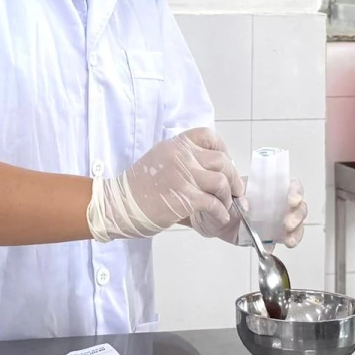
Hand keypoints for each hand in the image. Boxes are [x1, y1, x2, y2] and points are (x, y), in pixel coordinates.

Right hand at [87, 128, 237, 241]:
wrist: (118, 205)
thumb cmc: (138, 188)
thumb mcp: (159, 160)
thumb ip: (182, 160)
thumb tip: (209, 171)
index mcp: (175, 145)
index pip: (208, 136)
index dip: (223, 150)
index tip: (225, 165)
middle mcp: (181, 156)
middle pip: (222, 161)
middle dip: (233, 178)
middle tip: (236, 191)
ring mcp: (184, 177)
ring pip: (222, 181)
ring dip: (228, 197)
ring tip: (225, 206)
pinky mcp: (185, 198)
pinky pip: (214, 203)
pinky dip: (221, 212)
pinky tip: (219, 217)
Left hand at [207, 176, 309, 248]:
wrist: (213, 218)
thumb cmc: (224, 200)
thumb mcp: (230, 193)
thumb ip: (239, 197)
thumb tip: (248, 208)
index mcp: (271, 189)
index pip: (292, 186)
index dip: (296, 192)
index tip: (292, 200)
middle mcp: (278, 204)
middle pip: (299, 207)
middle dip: (297, 216)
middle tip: (288, 223)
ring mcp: (277, 221)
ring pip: (297, 225)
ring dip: (296, 232)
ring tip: (289, 240)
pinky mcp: (271, 237)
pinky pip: (283, 240)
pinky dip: (281, 245)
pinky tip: (272, 248)